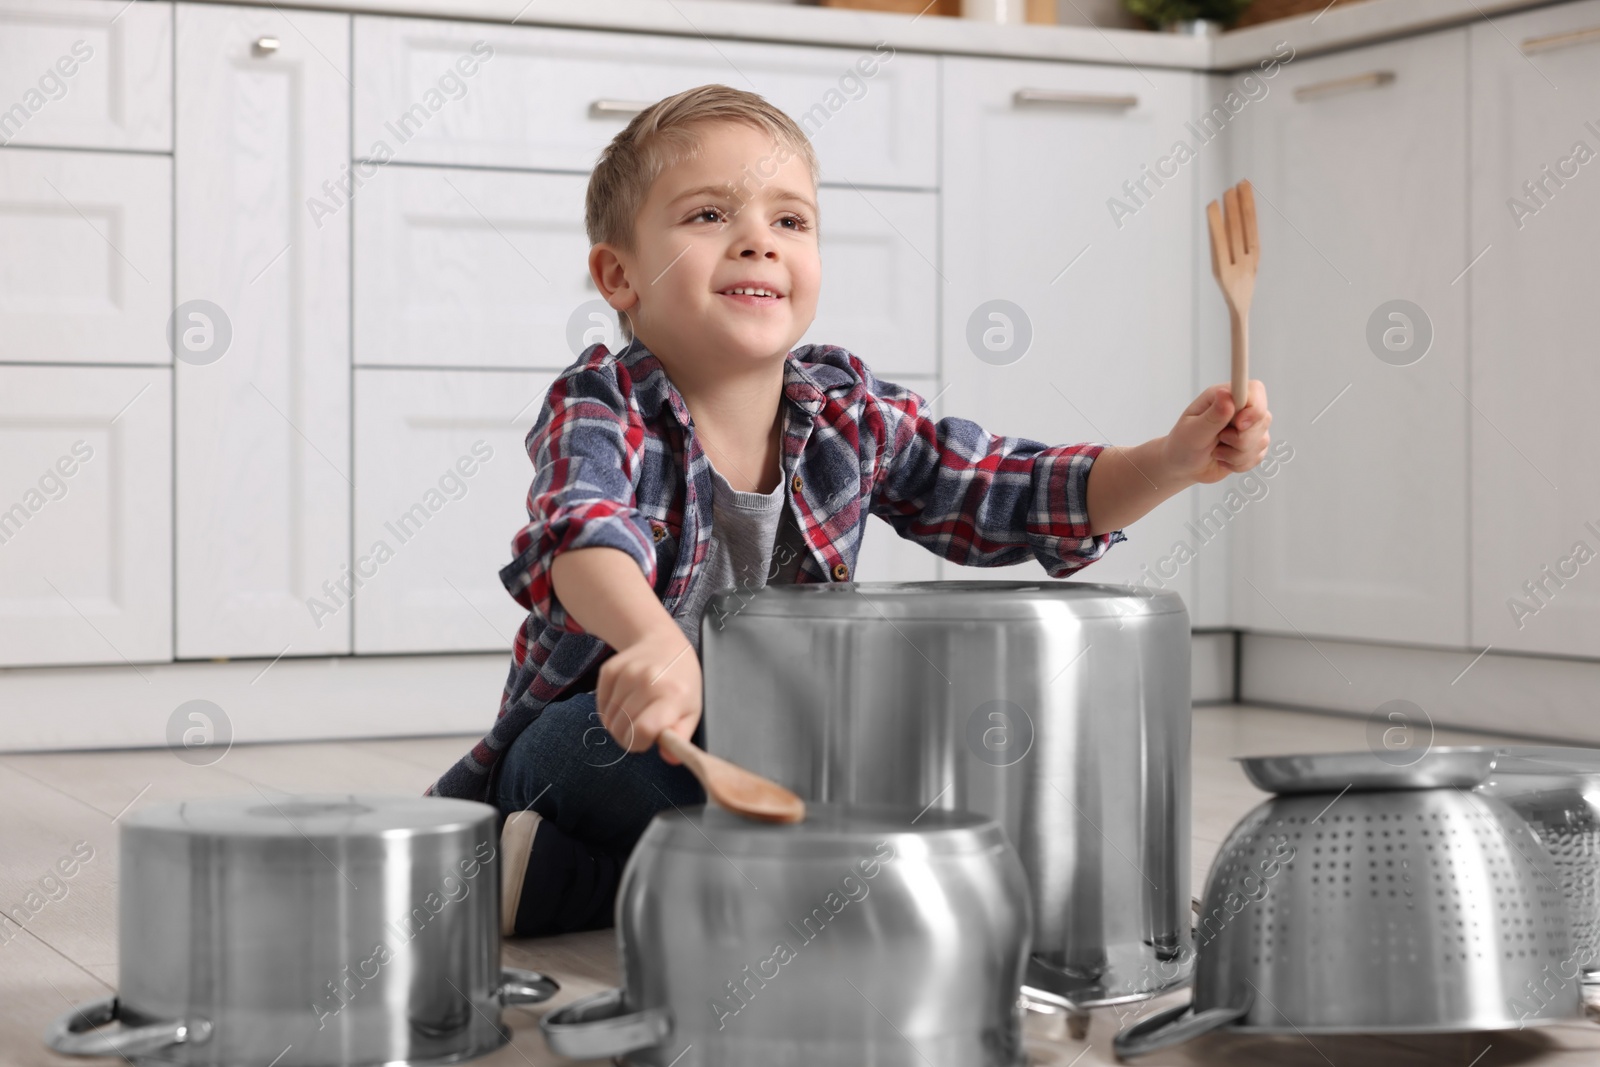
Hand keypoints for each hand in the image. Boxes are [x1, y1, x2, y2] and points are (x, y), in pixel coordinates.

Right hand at [595, 622, 701, 764]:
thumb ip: (680, 736)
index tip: (644, 742)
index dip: (639, 744)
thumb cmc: (680, 682)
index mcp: (673, 695)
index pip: (643, 730)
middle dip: (627, 738)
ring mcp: (627, 673)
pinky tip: (622, 705)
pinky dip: (608, 711)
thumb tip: (669, 758)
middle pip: (623, 727)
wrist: (663, 643)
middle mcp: (648, 681)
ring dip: (616, 725)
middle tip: (637, 732)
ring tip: (632, 717)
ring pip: (609, 718)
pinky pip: (600, 704)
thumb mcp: (691, 710)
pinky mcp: (610, 669)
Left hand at [1162, 380, 1271, 485]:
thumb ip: (1213, 416)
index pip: (1255, 390)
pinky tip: (1224, 459)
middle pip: (1262, 418)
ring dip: (1236, 454)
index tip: (1239, 424)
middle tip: (1218, 440)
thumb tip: (1227, 395)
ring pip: (1261, 440)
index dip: (1254, 408)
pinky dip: (1239, 464)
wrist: (1183, 466)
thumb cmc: (1183, 444)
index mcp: (1223, 397)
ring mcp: (1249, 427)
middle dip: (1241, 439)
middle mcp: (1240, 408)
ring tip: (1216, 452)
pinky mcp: (1253, 444)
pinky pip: (1258, 456)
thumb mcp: (1193, 431)